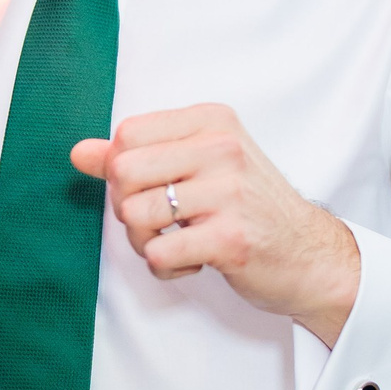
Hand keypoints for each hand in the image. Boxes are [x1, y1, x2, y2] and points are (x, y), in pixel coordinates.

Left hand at [70, 104, 359, 342]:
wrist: (311, 255)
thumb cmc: (249, 208)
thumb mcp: (200, 167)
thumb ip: (139, 156)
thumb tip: (79, 152)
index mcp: (211, 122)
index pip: (128, 133)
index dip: (122, 169)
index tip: (152, 189)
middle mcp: (221, 148)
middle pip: (123, 172)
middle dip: (128, 208)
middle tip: (160, 223)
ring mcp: (229, 192)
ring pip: (135, 214)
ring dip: (144, 242)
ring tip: (175, 244)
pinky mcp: (232, 238)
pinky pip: (159, 254)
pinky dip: (166, 267)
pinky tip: (194, 263)